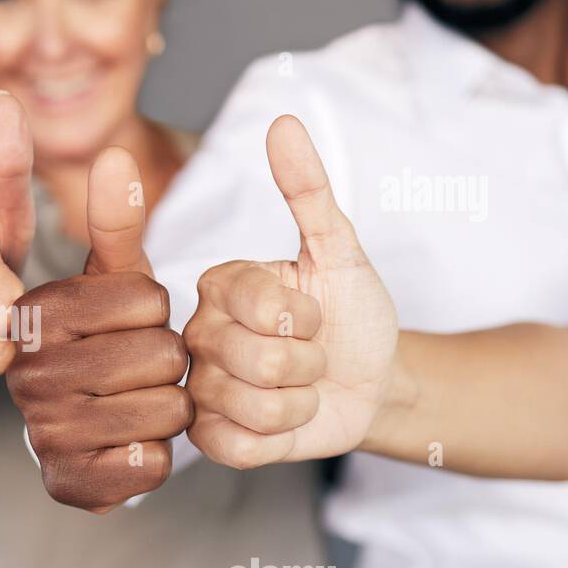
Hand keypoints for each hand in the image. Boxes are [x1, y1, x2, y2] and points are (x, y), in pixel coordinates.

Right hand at [6, 147, 192, 511]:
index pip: (149, 299)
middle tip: (135, 366)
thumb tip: (115, 154)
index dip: (155, 312)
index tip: (123, 321)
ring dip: (167, 409)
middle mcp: (30, 370)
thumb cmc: (95, 338)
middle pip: (165, 357)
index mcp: (37, 310)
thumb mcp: (104, 277)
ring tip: (135, 401)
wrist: (68, 421)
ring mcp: (45, 430)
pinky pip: (152, 466)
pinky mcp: (67, 481)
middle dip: (167, 362)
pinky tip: (128, 442)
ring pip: (167, 413)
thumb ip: (113, 219)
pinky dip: (156, 456)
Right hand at [184, 114, 396, 467]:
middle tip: (310, 357)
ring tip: (299, 388)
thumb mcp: (341, 252)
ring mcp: (199, 388)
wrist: (371, 382)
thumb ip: (308, 189)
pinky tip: (282, 422)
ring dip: (299, 402)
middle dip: (309, 363)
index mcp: (218, 285)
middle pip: (257, 360)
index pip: (259, 305)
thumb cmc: (352, 315)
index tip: (312, 315)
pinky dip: (279, 438)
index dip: (305, 317)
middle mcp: (197, 334)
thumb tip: (283, 122)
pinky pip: (239, 446)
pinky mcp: (209, 438)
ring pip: (252, 407)